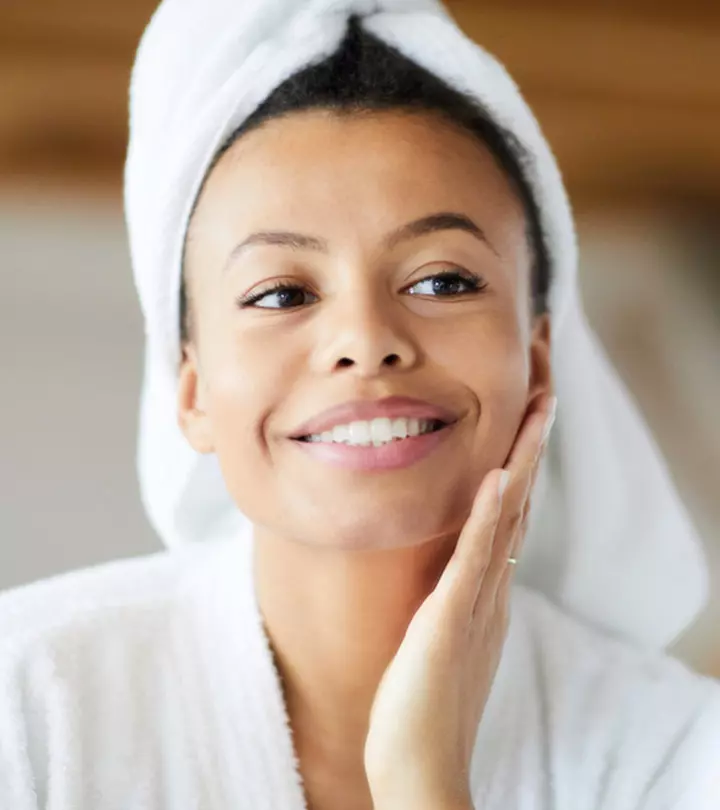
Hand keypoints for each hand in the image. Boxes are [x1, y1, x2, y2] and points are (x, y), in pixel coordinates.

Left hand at [364, 394, 556, 809]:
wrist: (419, 767)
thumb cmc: (420, 705)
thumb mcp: (442, 637)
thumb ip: (452, 601)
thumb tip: (454, 571)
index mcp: (485, 591)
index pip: (510, 515)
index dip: (521, 464)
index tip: (527, 418)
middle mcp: (490, 591)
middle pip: (520, 505)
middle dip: (532, 446)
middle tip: (546, 392)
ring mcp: (475, 604)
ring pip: (506, 520)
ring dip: (522, 462)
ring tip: (537, 410)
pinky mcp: (450, 620)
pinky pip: (472, 560)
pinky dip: (487, 517)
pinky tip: (497, 478)